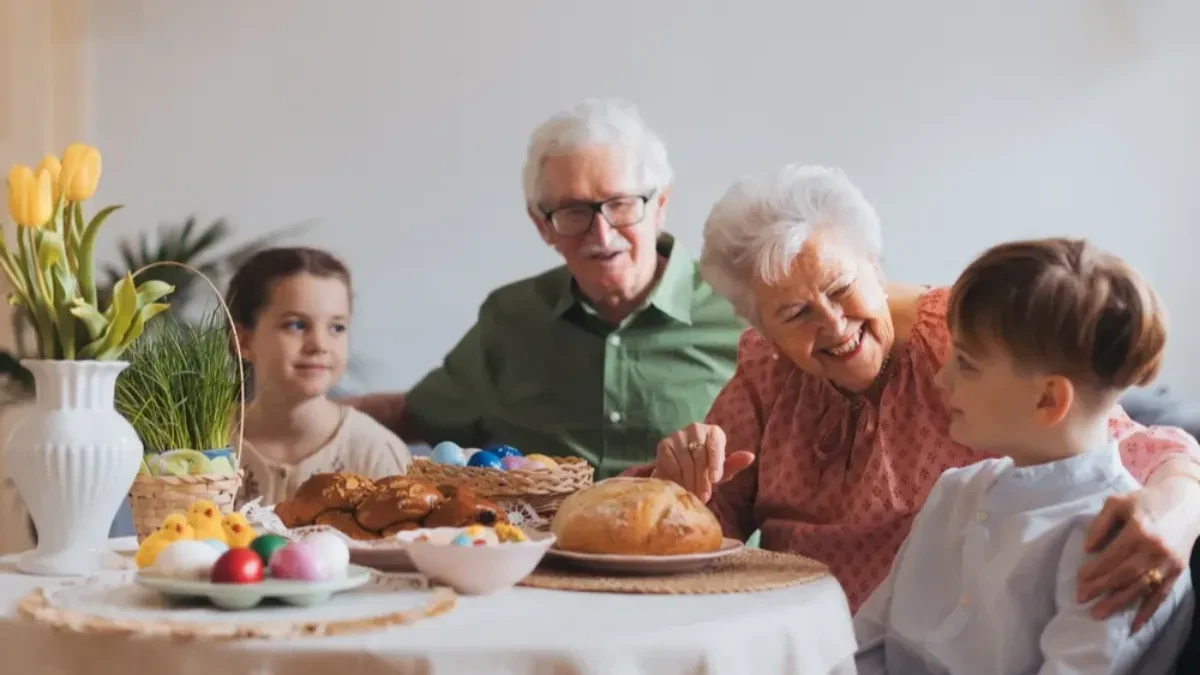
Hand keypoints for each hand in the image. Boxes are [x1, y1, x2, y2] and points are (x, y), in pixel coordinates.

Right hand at [651, 423, 754, 501]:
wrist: (681, 467)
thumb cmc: (707, 468)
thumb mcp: (721, 469)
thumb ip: (734, 464)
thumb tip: (750, 456)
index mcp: (714, 432)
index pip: (715, 444)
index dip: (715, 463)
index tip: (715, 480)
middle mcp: (695, 428)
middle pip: (699, 454)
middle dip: (702, 478)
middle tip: (704, 497)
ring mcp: (678, 435)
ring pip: (685, 460)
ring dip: (690, 481)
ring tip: (693, 495)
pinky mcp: (664, 444)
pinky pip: (672, 462)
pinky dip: (677, 477)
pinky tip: (680, 487)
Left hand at [1077, 489, 1187, 631]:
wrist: (1186, 502)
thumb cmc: (1145, 501)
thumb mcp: (1118, 503)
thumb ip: (1100, 524)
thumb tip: (1086, 549)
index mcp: (1138, 530)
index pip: (1112, 556)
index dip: (1094, 570)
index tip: (1078, 579)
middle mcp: (1154, 549)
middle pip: (1124, 574)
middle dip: (1101, 588)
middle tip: (1081, 599)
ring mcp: (1168, 563)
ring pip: (1140, 587)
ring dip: (1118, 603)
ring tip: (1098, 614)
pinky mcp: (1177, 571)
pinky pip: (1161, 595)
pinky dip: (1147, 611)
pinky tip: (1134, 625)